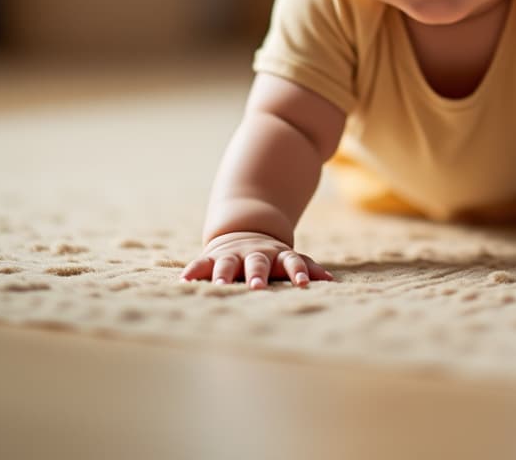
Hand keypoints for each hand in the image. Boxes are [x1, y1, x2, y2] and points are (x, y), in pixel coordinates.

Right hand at [180, 231, 334, 289]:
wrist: (244, 229)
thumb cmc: (271, 255)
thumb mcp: (289, 257)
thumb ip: (307, 267)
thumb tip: (330, 280)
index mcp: (277, 256)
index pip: (292, 262)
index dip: (298, 273)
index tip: (304, 284)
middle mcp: (255, 254)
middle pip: (258, 263)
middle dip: (258, 275)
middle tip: (257, 287)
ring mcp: (233, 255)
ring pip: (228, 263)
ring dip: (225, 274)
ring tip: (220, 285)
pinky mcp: (213, 258)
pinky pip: (201, 263)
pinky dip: (194, 270)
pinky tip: (185, 280)